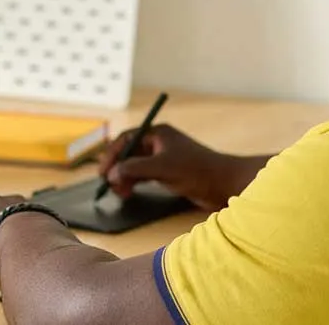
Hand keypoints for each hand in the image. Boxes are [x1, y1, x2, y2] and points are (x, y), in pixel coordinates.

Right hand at [98, 124, 242, 210]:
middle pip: (128, 152)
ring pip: (135, 165)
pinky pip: (144, 175)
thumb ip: (134, 169)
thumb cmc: (197, 171)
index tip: (103, 172)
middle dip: (117, 168)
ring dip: (125, 177)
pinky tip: (130, 192)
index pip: (126, 139)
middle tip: (111, 186)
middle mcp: (159, 143)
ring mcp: (164, 158)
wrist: (225, 184)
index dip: (111, 155)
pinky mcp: (169, 172)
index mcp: (158, 133)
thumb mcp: (161, 168)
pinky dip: (134, 182)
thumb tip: (111, 174)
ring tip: (121, 193)